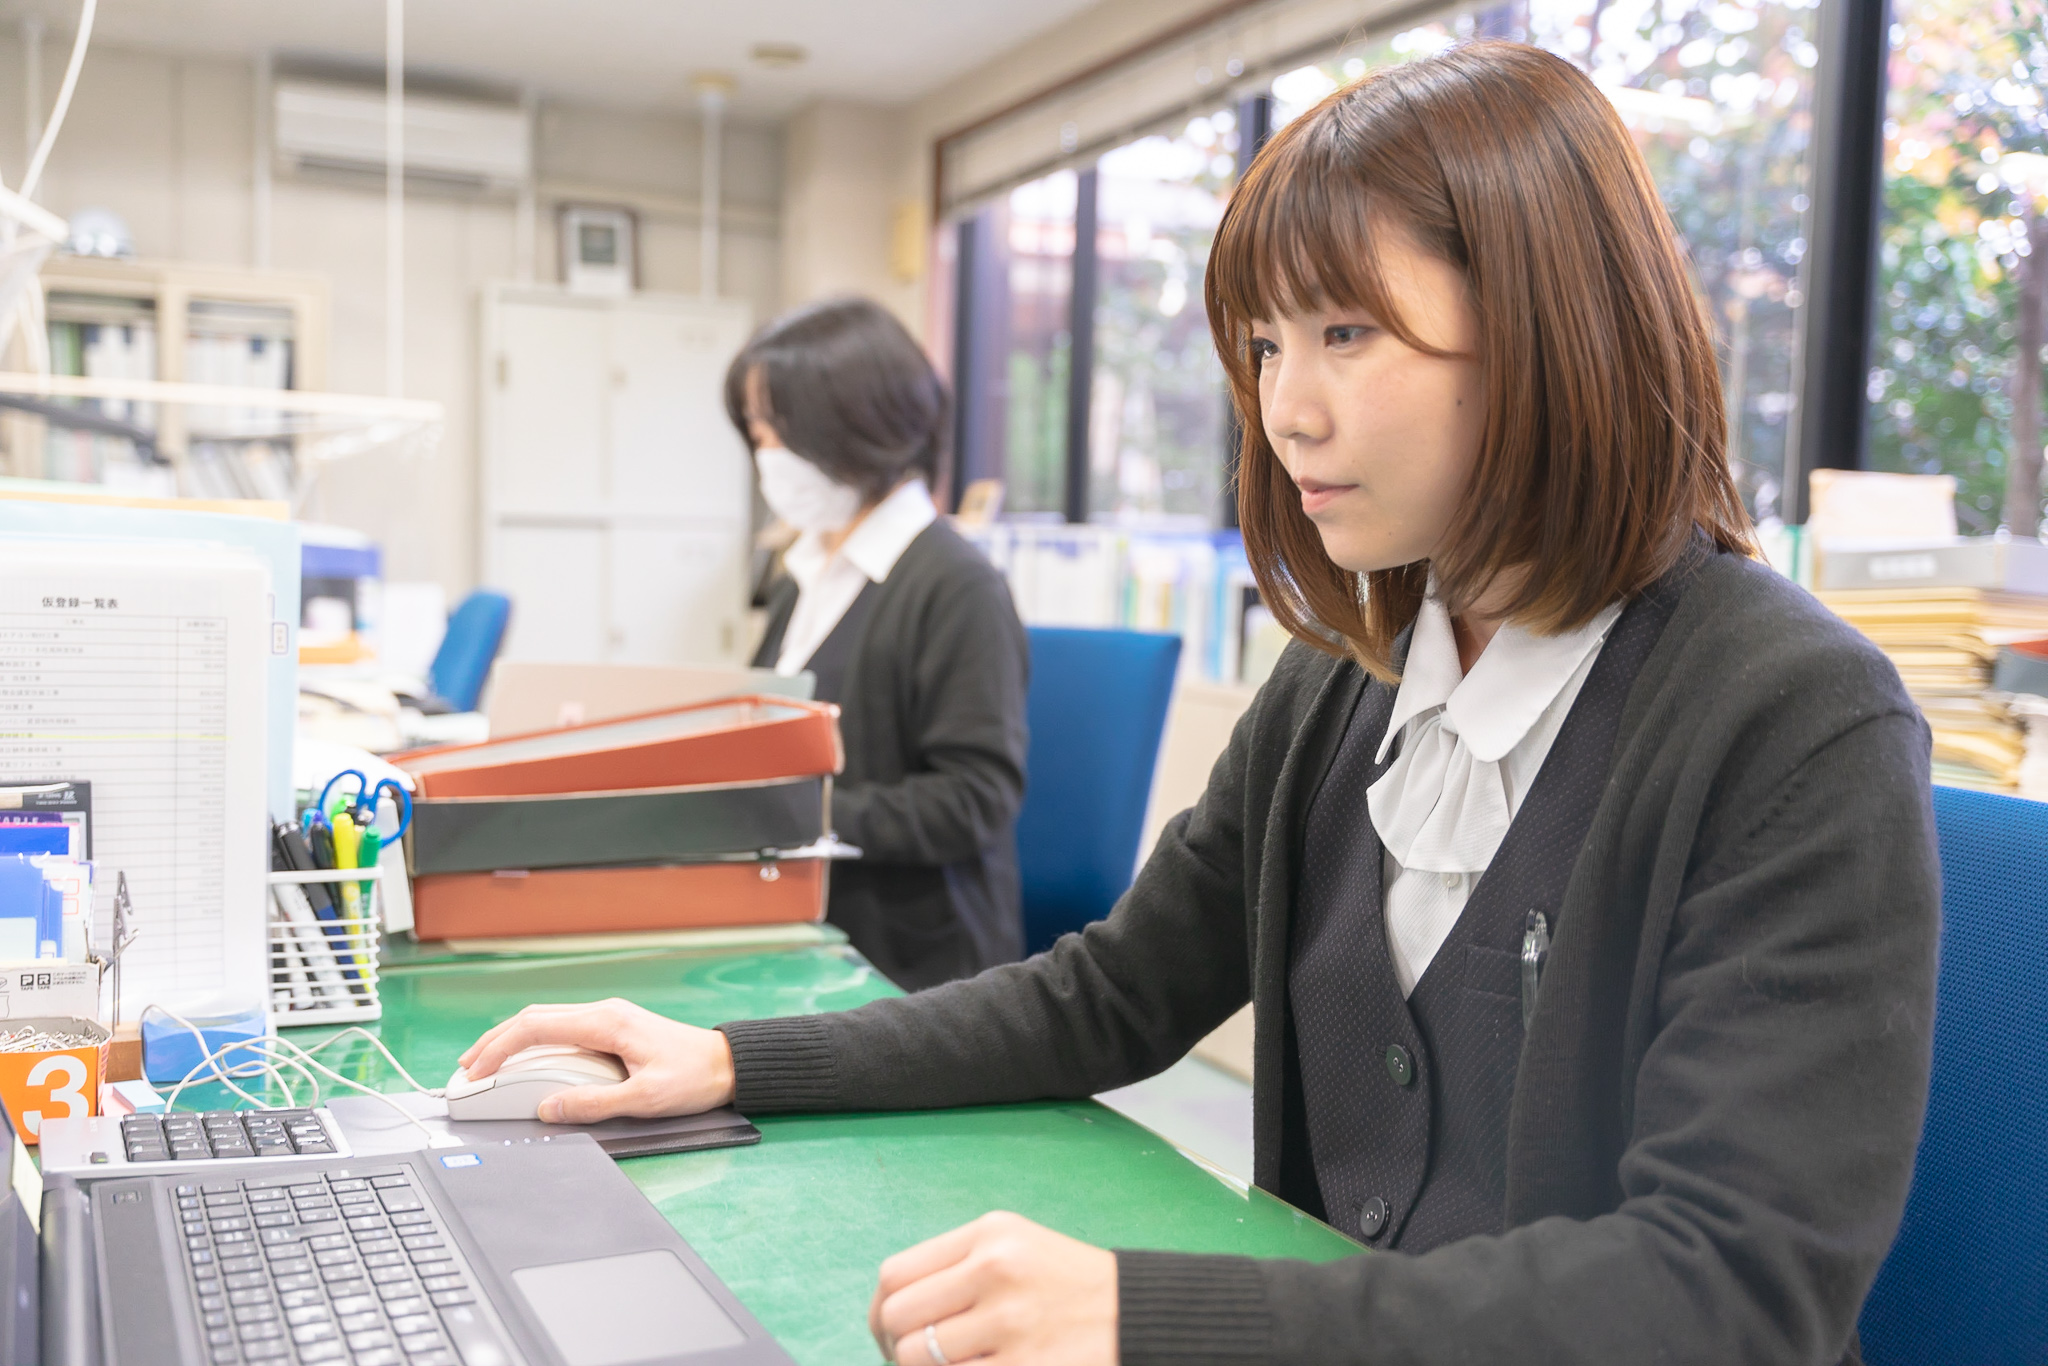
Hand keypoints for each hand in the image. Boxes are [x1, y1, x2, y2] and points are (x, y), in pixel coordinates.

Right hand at [455, 998, 736, 1122]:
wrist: (726, 1063)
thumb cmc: (693, 1078)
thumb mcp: (644, 1099)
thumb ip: (593, 1104)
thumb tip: (547, 1109)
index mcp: (606, 1023)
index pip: (536, 1027)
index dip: (499, 1049)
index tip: (476, 1073)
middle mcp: (603, 1013)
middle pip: (534, 1018)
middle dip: (495, 1042)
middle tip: (467, 1069)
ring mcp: (608, 1017)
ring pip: (546, 1020)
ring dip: (512, 1040)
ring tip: (485, 1065)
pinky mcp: (613, 1028)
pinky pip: (563, 1028)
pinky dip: (535, 1042)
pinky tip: (524, 1059)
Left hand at [869, 1212, 1116, 1365]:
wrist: (1141, 1316)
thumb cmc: (1068, 1289)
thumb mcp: (1016, 1249)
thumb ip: (955, 1269)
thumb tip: (890, 1318)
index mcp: (988, 1234)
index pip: (896, 1275)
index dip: (882, 1313)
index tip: (892, 1334)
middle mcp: (995, 1268)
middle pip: (898, 1318)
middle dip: (897, 1349)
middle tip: (917, 1361)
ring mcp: (1010, 1320)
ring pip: (917, 1359)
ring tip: (957, 1365)